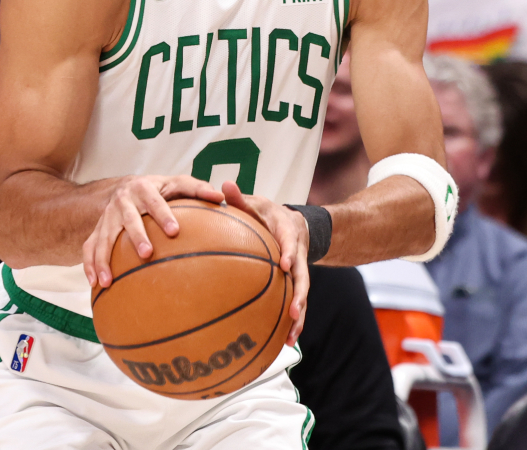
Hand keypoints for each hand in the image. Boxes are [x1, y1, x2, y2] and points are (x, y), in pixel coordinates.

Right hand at [83, 174, 222, 288]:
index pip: (155, 201)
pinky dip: (90, 265)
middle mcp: (122, 201)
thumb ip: (198, 189)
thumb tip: (221, 197)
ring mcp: (107, 216)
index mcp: (143, 188)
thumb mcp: (178, 183)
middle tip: (147, 254)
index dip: (163, 215)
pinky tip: (95, 284)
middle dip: (136, 236)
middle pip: (128, 219)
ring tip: (109, 281)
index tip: (175, 231)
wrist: (127, 187)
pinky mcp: (97, 229)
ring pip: (103, 237)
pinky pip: (89, 247)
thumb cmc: (160, 190)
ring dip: (104, 259)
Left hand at [220, 181, 311, 346]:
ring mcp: (297, 272)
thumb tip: (224, 185)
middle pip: (302, 277)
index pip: (290, 243)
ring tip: (289, 339)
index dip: (289, 253)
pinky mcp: (293, 284)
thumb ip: (240, 198)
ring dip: (298, 317)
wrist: (294, 224)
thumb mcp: (256, 203)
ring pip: (301, 296)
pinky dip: (290, 322)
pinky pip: (293, 303)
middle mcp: (296, 255)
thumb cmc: (269, 215)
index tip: (285, 264)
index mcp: (288, 234)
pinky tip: (282, 341)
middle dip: (300, 296)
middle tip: (293, 312)